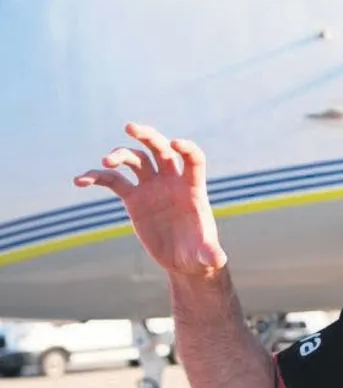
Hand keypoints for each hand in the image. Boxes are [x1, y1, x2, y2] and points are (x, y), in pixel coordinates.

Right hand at [73, 123, 226, 276]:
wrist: (183, 260)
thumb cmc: (199, 254)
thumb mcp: (205, 256)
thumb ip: (211, 254)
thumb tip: (217, 260)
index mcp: (192, 188)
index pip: (192, 159)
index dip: (186, 148)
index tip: (175, 144)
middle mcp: (171, 182)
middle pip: (160, 149)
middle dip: (147, 136)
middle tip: (130, 127)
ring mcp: (151, 187)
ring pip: (135, 160)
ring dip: (120, 156)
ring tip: (105, 162)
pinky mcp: (133, 198)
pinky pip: (113, 181)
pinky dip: (97, 177)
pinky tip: (80, 180)